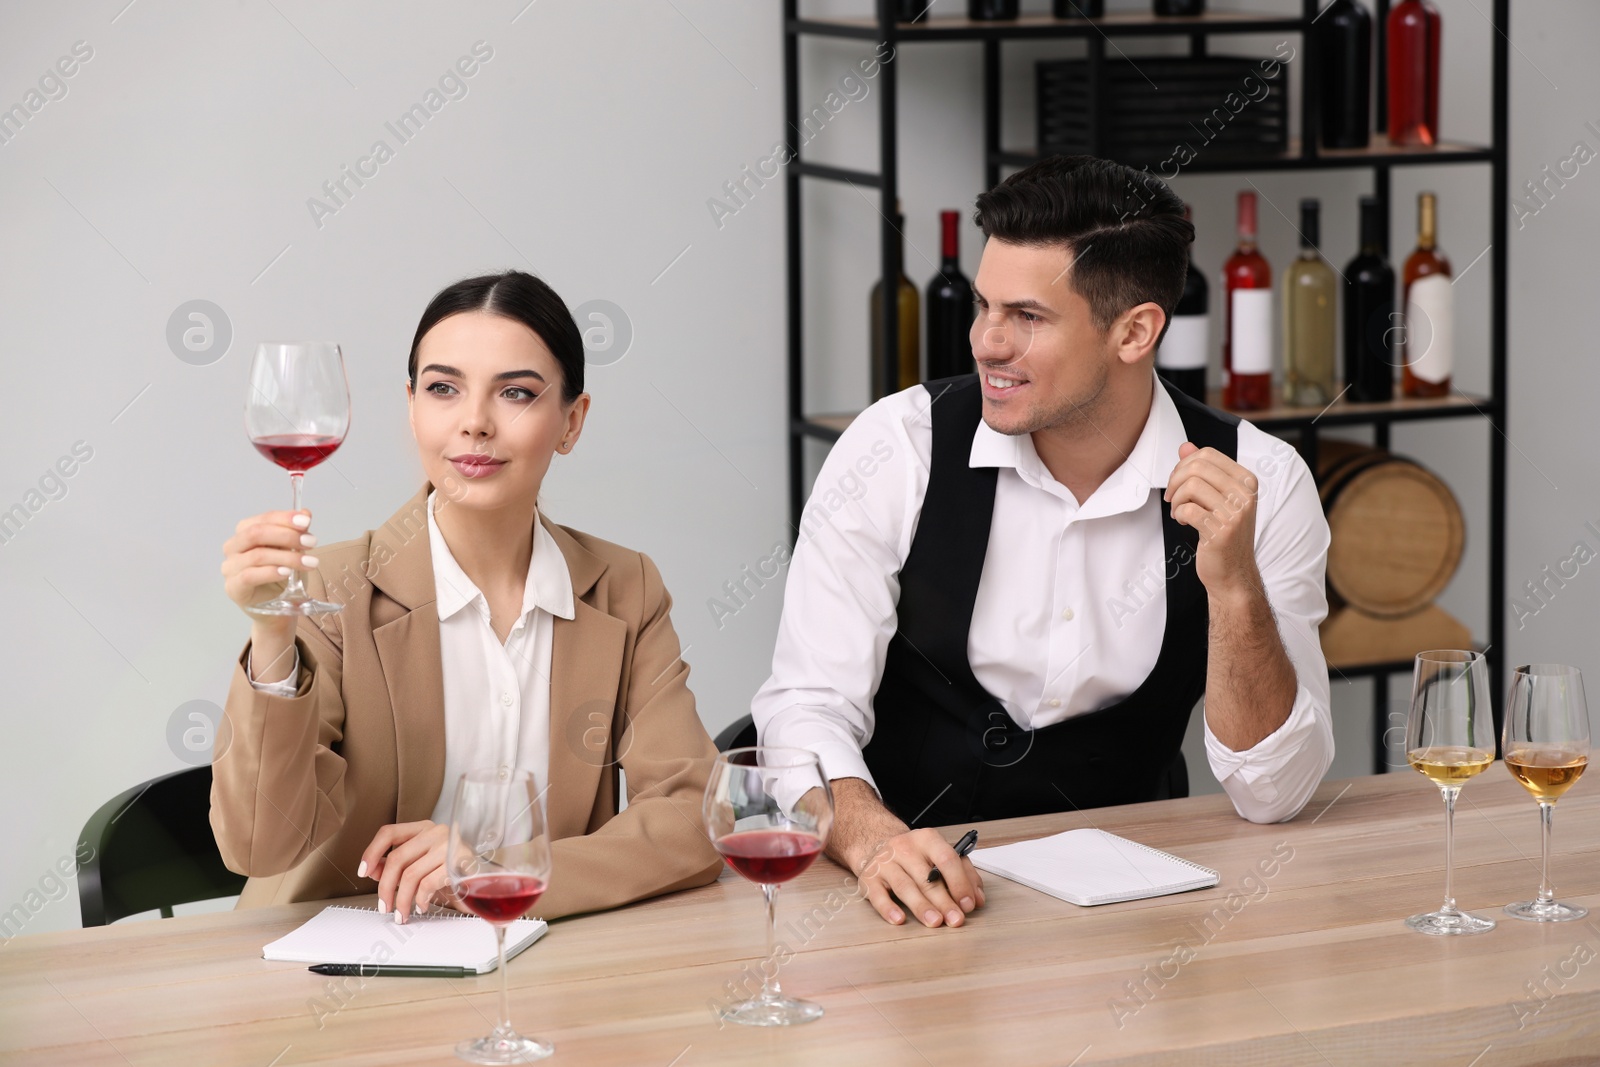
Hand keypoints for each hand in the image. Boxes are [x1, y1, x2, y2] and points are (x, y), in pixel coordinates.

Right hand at [221, 509, 317, 612]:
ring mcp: (230, 568)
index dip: (285, 518)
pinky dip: (270, 572)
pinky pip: (250, 575)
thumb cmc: (283, 576)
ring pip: (257, 555)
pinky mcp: (233, 587)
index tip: (307, 522)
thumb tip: (306, 513)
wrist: (278, 608)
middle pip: (256, 533)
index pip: (263, 519)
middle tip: (311, 542)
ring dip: (287, 557)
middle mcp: (233, 547)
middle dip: (287, 536)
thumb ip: (297, 532)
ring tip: (309, 562)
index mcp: (245, 532)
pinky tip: (287, 573)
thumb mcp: (294, 551)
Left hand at [360, 820, 458, 922]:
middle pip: (397, 858)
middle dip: (385, 887)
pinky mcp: (458, 862)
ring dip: (402, 900)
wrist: (486, 882)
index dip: (372, 852)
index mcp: (423, 829)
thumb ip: (396, 865)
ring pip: (410, 874)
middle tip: (384, 906)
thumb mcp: (420, 867)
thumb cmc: (451, 873)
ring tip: (402, 913)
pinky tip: (422, 905)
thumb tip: (372, 870)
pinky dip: (420, 900)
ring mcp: (449, 845)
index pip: (389, 832)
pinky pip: (427, 884)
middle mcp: (436, 832)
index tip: (363, 872)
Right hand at [827, 778, 983, 927]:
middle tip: (956, 919)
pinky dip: (888, 908)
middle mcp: (904, 848)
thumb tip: (977, 899)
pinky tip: (899, 919)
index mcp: (927, 839)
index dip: (959, 882)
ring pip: (905, 886)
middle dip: (944, 901)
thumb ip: (964, 874)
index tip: (968, 903)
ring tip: (935, 922)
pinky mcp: (869, 878)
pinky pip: (878, 895)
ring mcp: (885, 862)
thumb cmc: (915, 855)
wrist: (876, 844)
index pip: (946, 858)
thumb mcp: (940, 855)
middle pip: (927, 877)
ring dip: (922, 907)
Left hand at [1163, 442, 1261, 598]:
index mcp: (1247, 480)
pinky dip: (1179, 515)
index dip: (1184, 465)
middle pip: (1197, 467)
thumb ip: (1203, 471)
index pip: (1208, 454)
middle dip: (1175, 480)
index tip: (1178, 483)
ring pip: (1191, 486)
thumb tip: (1185, 446)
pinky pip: (1188, 509)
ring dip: (1177, 500)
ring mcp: (1236, 513)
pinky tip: (1184, 522)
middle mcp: (1245, 494)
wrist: (1233, 573)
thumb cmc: (1223, 533)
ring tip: (1179, 512)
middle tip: (1172, 498)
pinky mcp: (1221, 530)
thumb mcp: (1217, 498)